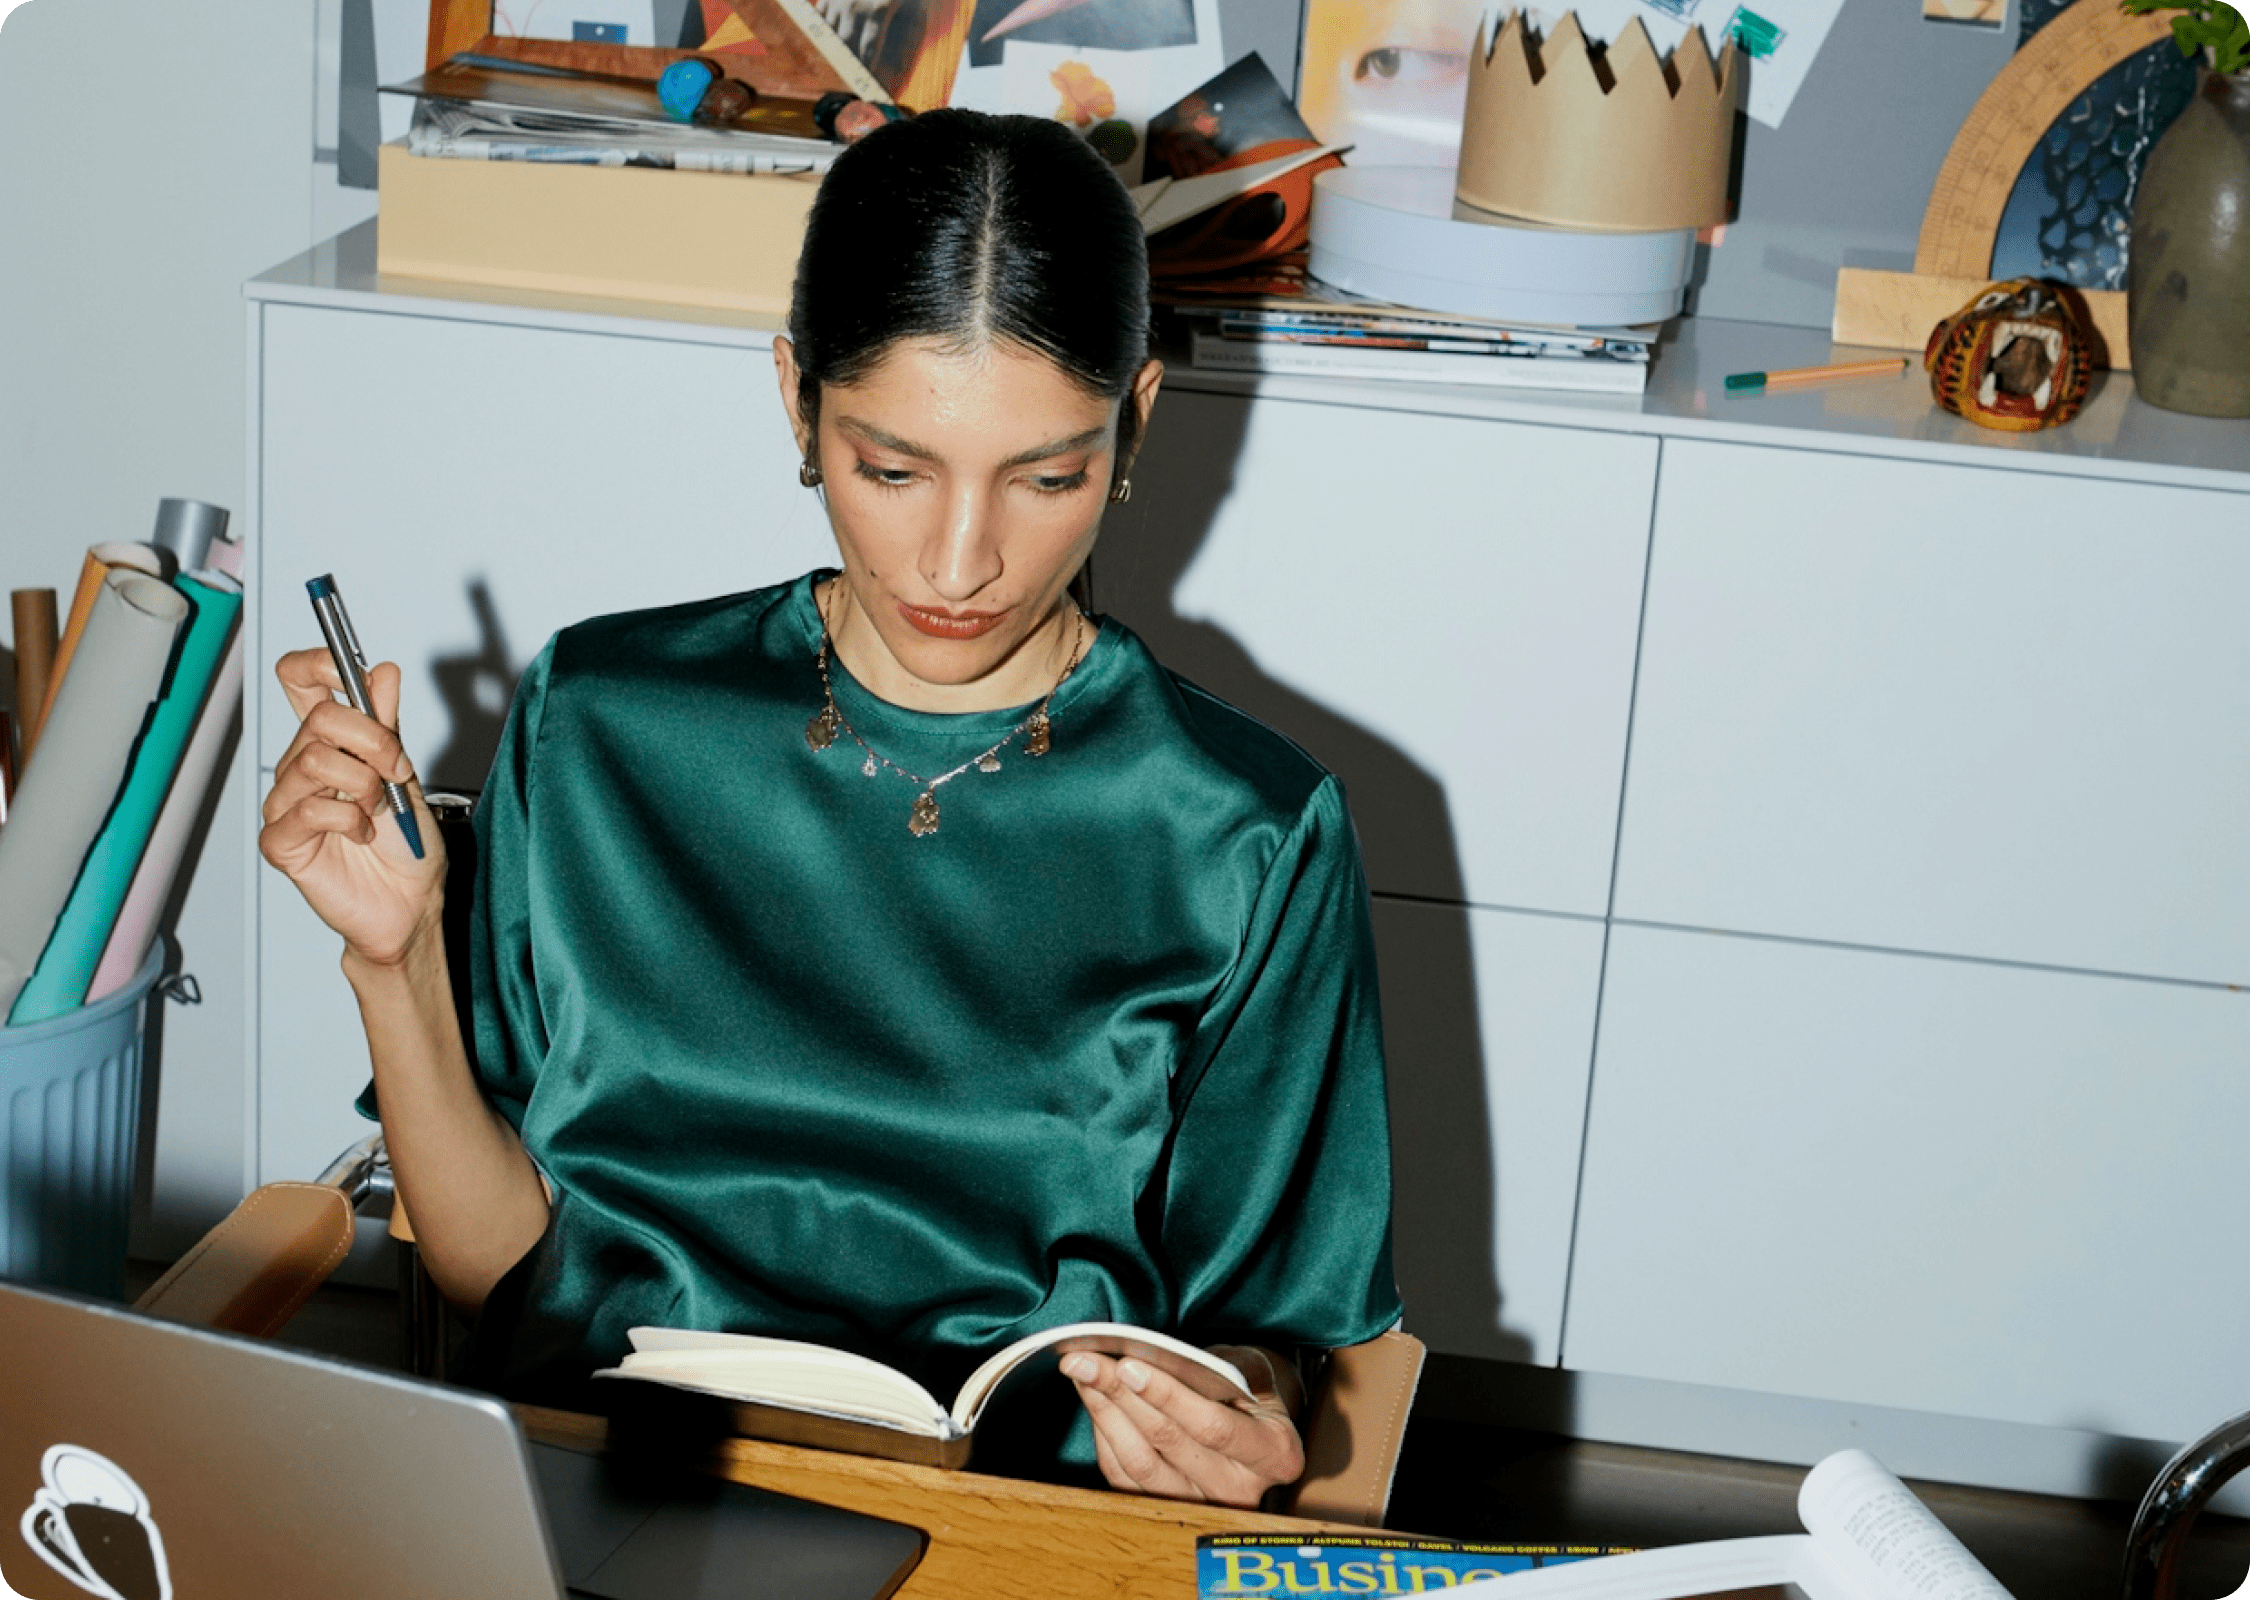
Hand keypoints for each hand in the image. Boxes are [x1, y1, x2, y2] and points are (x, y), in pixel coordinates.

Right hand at [259, 648, 444, 967]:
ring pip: (315, 760)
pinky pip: (310, 808)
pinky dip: (348, 819)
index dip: (318, 664)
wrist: (411, 905)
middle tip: (395, 772)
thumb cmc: (406, 848)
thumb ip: (388, 725)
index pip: (299, 680)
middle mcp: (302, 767)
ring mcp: (287, 804)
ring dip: (364, 785)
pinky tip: (359, 835)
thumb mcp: (406, 775)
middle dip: (373, 741)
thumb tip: (381, 672)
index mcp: (330, 744)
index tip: (350, 671)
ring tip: (376, 811)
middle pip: (318, 717)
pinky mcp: (282, 841)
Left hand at [1062, 1346, 1304, 1506]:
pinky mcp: (1169, 1510)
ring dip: (1104, 1413)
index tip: (1129, 1365)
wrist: (1254, 1426)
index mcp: (1275, 1455)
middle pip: (1168, 1442)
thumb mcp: (1252, 1369)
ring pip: (1139, 1462)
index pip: (1214, 1427)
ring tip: (1082, 1373)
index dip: (1168, 1396)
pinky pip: (1124, 1476)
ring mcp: (1202, 1506)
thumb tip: (1154, 1358)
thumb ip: (1216, 1368)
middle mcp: (1241, 1490)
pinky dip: (1104, 1434)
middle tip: (1085, 1361)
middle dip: (1120, 1394)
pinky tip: (1092, 1399)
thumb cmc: (1251, 1389)